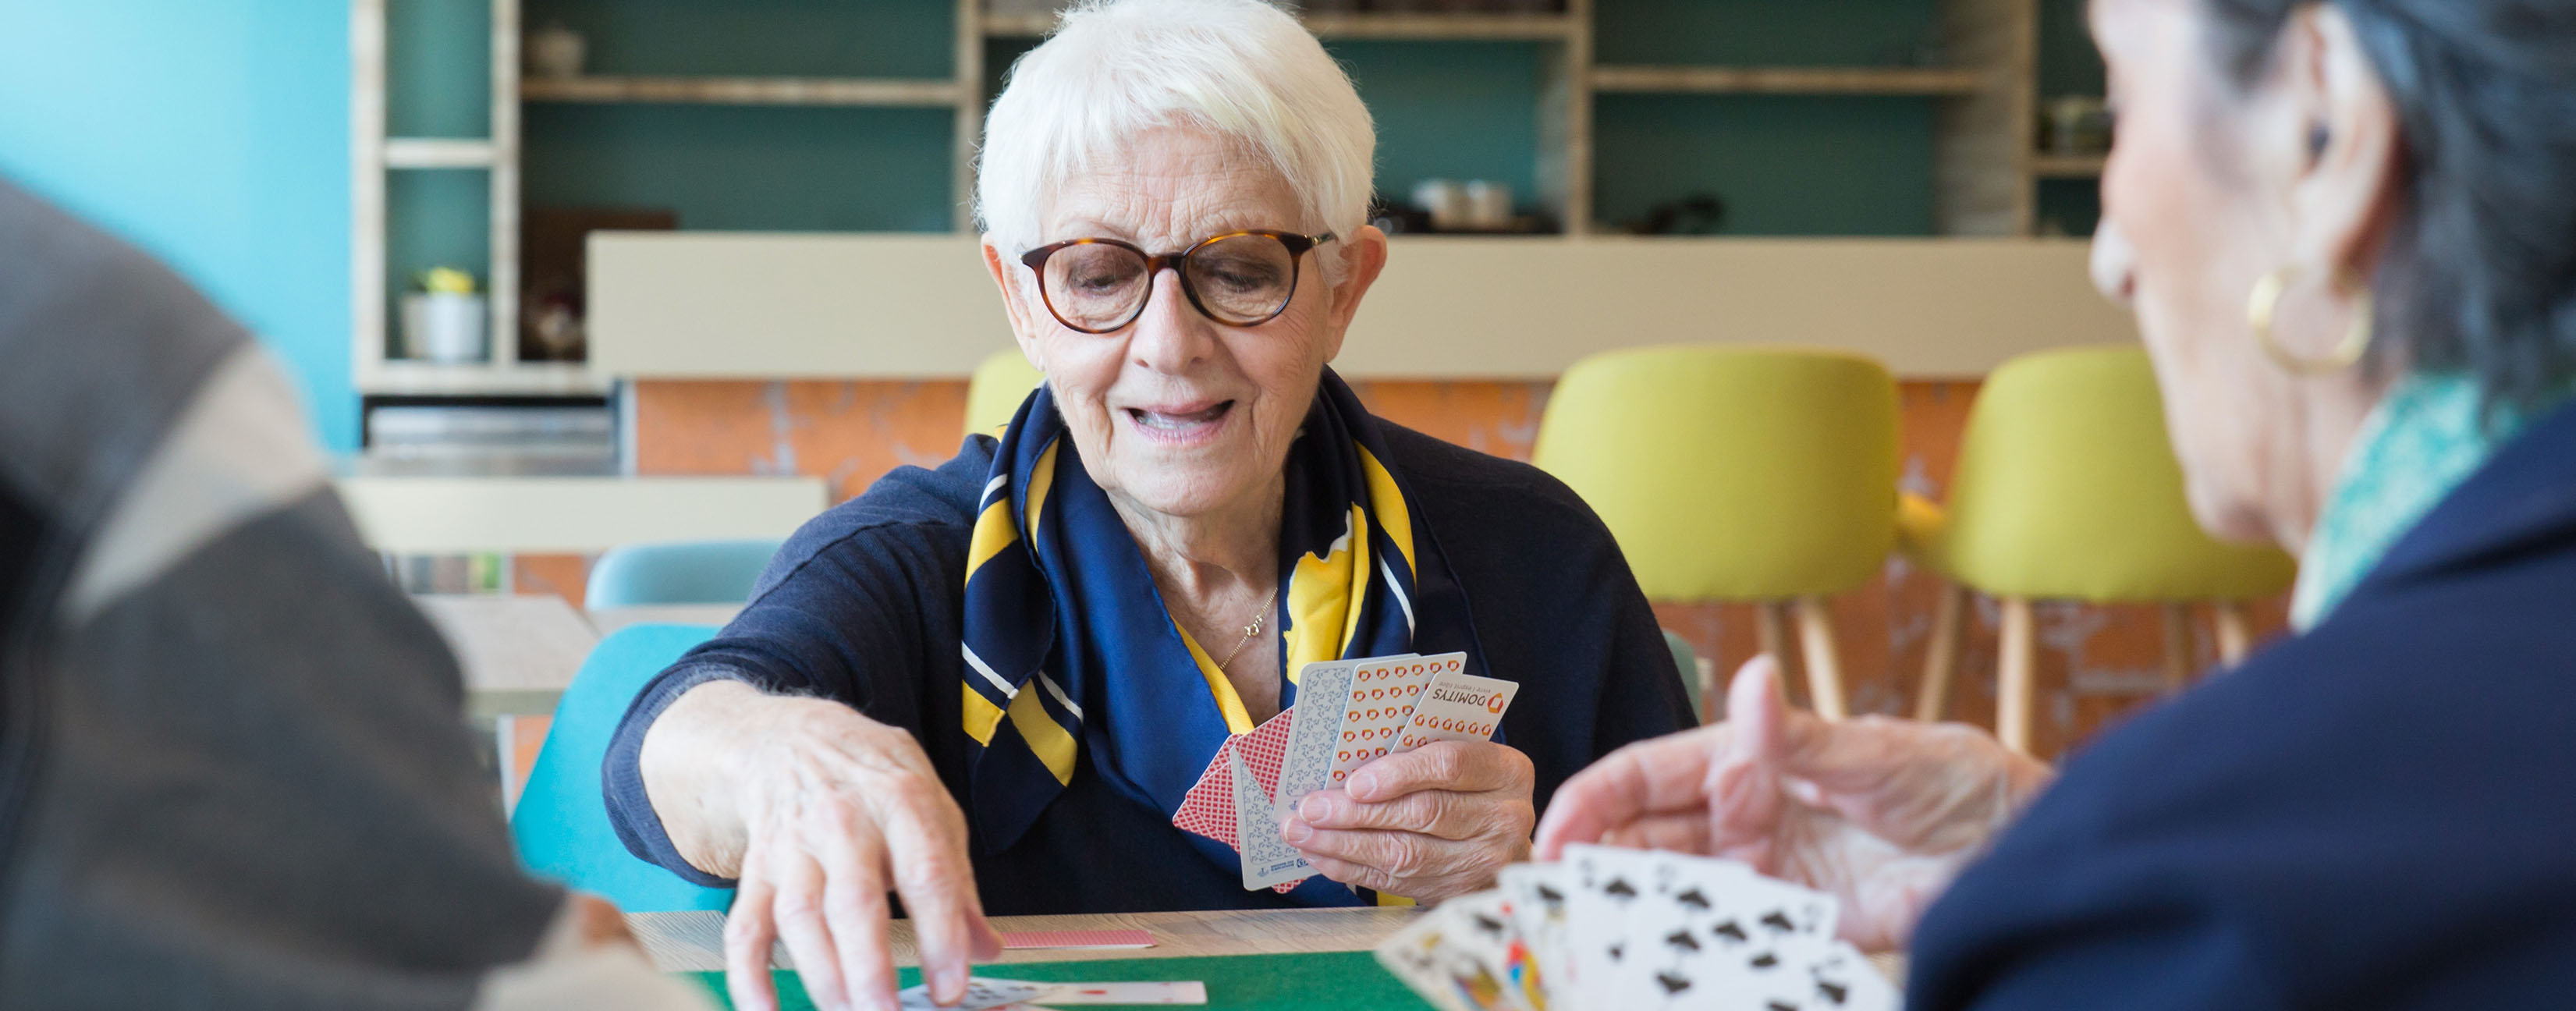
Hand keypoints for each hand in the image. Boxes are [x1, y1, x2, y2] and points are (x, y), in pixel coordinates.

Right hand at [643, 683, 1001, 1010]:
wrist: (793, 736)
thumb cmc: (875, 778)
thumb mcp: (932, 806)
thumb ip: (958, 882)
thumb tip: (987, 949)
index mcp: (901, 803)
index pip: (926, 874)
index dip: (941, 934)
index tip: (951, 988)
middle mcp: (843, 824)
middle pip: (853, 900)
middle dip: (870, 965)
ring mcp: (793, 847)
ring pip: (799, 917)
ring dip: (822, 974)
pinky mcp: (757, 869)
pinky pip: (745, 926)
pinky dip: (748, 973)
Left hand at [1279, 740, 1535, 902]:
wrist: (1504, 841)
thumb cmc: (1470, 785)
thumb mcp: (1463, 755)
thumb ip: (1420, 750)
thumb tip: (1346, 758)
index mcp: (1507, 771)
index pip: (1450, 765)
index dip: (1400, 773)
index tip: (1354, 783)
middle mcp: (1504, 819)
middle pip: (1423, 813)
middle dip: (1357, 813)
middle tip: (1310, 808)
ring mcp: (1484, 861)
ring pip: (1405, 853)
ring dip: (1344, 844)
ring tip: (1301, 832)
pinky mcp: (1457, 891)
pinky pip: (1395, 881)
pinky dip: (1351, 868)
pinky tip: (1320, 855)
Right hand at [1533, 656, 2053, 951]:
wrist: (2025, 851)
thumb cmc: (1959, 781)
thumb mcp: (1881, 751)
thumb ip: (1803, 736)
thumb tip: (1752, 681)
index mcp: (1756, 758)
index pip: (1655, 775)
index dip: (1597, 799)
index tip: (1555, 831)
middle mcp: (1751, 816)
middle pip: (1649, 835)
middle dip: (1595, 856)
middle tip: (1554, 886)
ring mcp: (1771, 875)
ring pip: (1676, 885)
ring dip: (1633, 898)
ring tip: (1593, 916)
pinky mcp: (1799, 927)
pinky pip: (1730, 932)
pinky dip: (1689, 939)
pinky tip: (1659, 946)